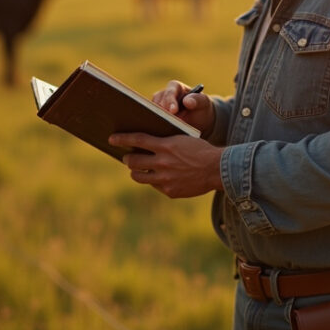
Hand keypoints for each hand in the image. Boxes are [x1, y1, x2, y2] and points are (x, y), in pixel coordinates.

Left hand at [108, 131, 223, 198]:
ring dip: (135, 171)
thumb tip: (145, 143)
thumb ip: (164, 142)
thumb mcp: (182, 140)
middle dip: (127, 158)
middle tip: (127, 156)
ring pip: (138, 176)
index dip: (122, 138)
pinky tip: (158, 177)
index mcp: (166, 145)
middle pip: (133, 161)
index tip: (111, 138)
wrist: (218, 169)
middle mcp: (162, 162)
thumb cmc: (201, 150)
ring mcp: (165, 179)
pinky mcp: (169, 191)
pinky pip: (154, 186)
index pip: (137, 139)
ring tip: (137, 169)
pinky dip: (153, 180)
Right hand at [152, 80, 214, 134]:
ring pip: (152, 112)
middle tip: (165, 122)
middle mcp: (163, 94)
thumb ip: (197, 100)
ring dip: (156, 120)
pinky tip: (159, 134)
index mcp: (174, 86)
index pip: (170, 93)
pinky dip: (154, 126)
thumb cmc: (201, 107)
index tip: (173, 111)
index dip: (170, 102)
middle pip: (158, 103)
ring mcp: (157, 106)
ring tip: (161, 129)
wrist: (198, 118)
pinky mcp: (155, 116)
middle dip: (162, 113)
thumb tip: (187, 101)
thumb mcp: (203, 102)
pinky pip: (152, 121)